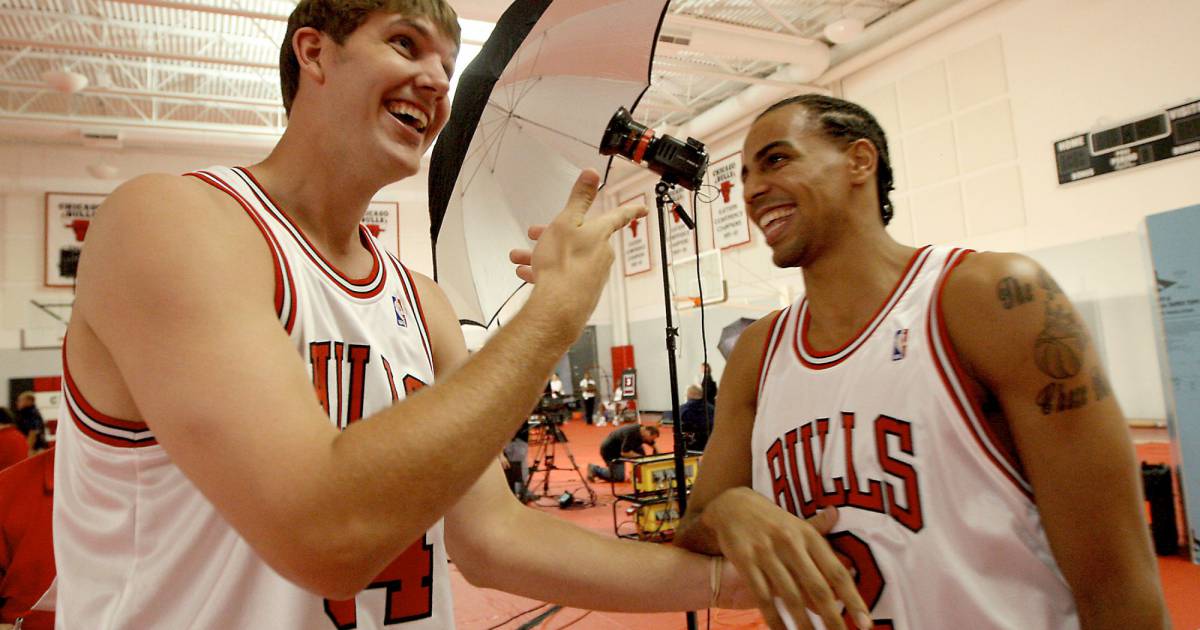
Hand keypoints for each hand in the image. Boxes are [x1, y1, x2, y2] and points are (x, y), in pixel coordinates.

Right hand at [508, 169, 645, 323]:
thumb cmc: (562, 266)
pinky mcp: (582, 292)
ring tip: (522, 258)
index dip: (631, 210)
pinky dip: (546, 271)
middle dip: (554, 233)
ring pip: (567, 257)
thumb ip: (578, 197)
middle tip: (536, 233)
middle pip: (580, 237)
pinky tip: (528, 274)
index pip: (619, 216)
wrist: (558, 308)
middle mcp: (601, 254)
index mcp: (599, 234)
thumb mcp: (565, 222)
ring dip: (543, 254)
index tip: (642, 209)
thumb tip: (591, 173)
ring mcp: (593, 275)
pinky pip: (564, 275)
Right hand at [703, 488, 870, 629]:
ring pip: (790, 596)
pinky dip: (774, 619)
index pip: (837, 572)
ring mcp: (767, 552)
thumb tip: (851, 564)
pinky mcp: (745, 561)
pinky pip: (763, 597)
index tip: (866, 622)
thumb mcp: (800, 525)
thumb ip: (826, 553)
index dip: (853, 599)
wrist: (731, 505)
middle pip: (817, 588)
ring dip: (804, 625)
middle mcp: (791, 543)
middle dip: (832, 619)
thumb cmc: (773, 521)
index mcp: (809, 535)